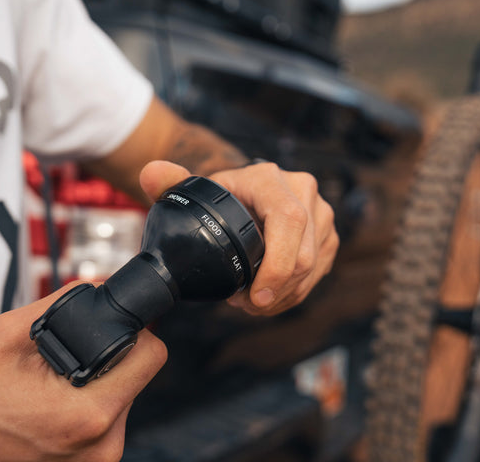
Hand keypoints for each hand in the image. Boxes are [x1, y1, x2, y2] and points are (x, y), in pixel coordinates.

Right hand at [0, 282, 167, 461]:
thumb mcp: (8, 336)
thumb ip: (64, 305)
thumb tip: (101, 285)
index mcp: (88, 412)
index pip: (153, 356)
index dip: (136, 333)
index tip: (114, 329)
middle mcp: (102, 444)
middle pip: (139, 377)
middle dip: (112, 360)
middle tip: (68, 360)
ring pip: (124, 399)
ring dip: (100, 385)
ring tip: (54, 387)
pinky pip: (108, 423)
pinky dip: (89, 407)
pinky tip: (54, 406)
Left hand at [140, 160, 338, 314]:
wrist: (246, 193)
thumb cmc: (218, 197)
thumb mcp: (195, 191)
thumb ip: (171, 183)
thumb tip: (151, 173)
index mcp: (271, 179)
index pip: (289, 220)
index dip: (277, 264)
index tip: (254, 297)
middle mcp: (304, 191)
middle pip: (304, 255)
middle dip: (274, 292)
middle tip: (243, 305)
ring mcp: (321, 214)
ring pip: (313, 269)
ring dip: (282, 297)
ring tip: (251, 303)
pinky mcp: (328, 236)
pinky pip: (318, 274)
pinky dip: (293, 294)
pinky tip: (269, 297)